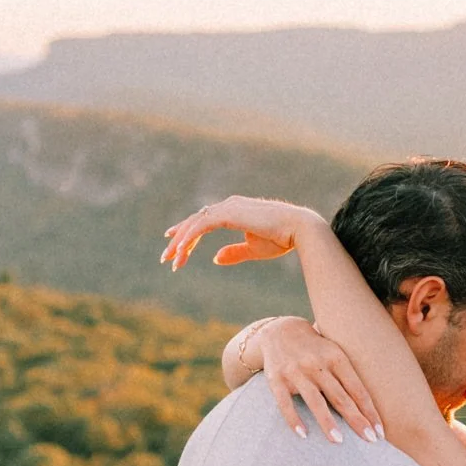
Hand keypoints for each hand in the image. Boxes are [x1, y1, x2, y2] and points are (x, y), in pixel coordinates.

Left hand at [163, 195, 320, 270]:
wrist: (299, 230)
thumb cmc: (282, 239)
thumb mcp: (253, 250)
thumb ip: (233, 253)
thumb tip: (214, 258)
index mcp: (234, 211)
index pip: (203, 220)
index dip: (187, 232)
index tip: (173, 243)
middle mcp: (228, 205)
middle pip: (195, 222)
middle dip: (178, 240)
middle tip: (165, 257)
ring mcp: (228, 207)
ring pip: (195, 224)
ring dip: (180, 242)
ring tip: (170, 260)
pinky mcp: (230, 214)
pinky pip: (201, 226)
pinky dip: (189, 238)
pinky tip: (181, 251)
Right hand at [257, 318, 383, 444]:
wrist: (279, 331)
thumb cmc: (316, 349)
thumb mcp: (335, 353)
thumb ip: (350, 376)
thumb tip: (373, 407)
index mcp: (336, 358)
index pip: (357, 389)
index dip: (369, 411)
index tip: (380, 431)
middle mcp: (317, 364)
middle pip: (340, 397)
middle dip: (356, 419)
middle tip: (370, 440)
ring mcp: (296, 372)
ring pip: (315, 401)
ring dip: (328, 422)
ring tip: (339, 441)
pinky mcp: (276, 380)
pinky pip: (285, 403)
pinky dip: (294, 419)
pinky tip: (303, 435)